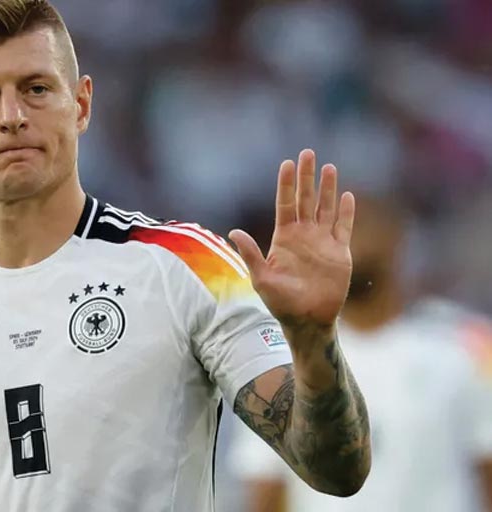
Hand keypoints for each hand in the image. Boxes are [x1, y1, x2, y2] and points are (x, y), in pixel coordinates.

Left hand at [228, 149, 354, 331]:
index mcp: (284, 238)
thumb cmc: (281, 302)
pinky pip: (343, 227)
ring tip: (329, 167)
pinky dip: (346, 212)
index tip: (287, 163)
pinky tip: (347, 195)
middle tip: (308, 152)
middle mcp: (303, 235)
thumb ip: (251, 254)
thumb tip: (234, 232)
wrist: (307, 320)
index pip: (285, 203)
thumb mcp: (262, 278)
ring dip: (327, 188)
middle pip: (305, 199)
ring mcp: (322, 242)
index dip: (286, 183)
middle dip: (306, 177)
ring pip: (326, 208)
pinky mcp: (339, 252)